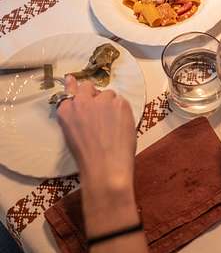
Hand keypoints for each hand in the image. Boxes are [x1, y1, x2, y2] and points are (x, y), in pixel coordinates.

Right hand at [56, 76, 136, 191]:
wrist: (105, 166)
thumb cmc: (88, 156)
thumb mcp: (73, 133)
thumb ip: (76, 114)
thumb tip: (81, 103)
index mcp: (66, 111)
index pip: (70, 90)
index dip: (78, 92)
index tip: (80, 88)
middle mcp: (81, 102)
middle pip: (88, 86)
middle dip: (94, 94)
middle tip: (101, 109)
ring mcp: (101, 101)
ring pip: (108, 93)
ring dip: (111, 103)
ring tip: (113, 123)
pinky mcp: (119, 103)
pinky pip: (122, 100)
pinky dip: (123, 110)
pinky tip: (121, 125)